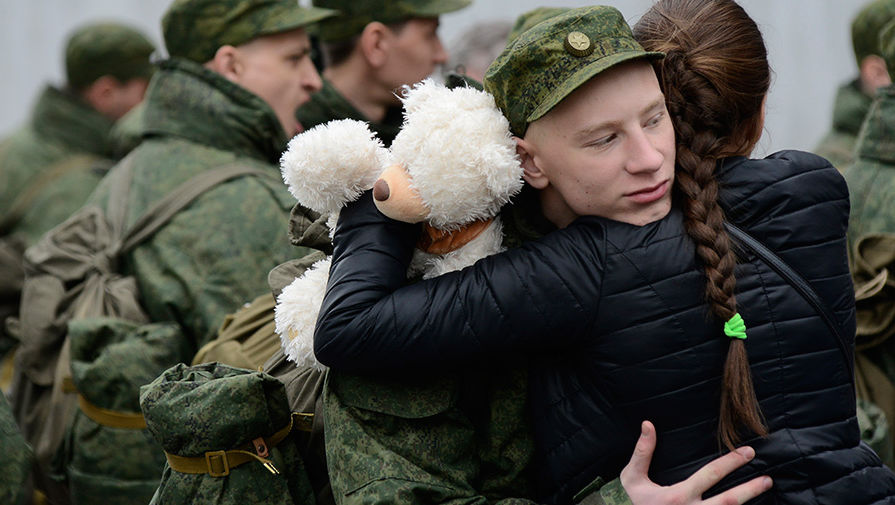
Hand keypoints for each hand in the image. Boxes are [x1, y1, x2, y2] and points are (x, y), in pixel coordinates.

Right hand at [619, 421, 771, 504]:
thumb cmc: (633, 504)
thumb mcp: (632, 479)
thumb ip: (642, 453)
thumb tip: (648, 425)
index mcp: (678, 497)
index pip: (710, 475)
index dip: (731, 462)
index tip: (748, 452)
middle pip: (728, 501)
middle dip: (750, 489)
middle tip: (767, 478)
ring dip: (747, 504)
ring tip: (763, 492)